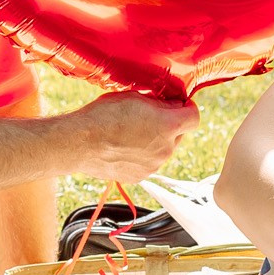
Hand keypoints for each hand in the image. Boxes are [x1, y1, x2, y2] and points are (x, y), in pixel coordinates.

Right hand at [66, 93, 198, 182]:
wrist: (79, 143)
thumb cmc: (104, 115)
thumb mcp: (135, 98)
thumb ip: (160, 103)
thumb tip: (172, 104)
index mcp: (168, 126)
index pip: (194, 117)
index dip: (188, 108)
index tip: (179, 104)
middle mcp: (166, 149)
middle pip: (180, 133)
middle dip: (170, 124)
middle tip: (149, 116)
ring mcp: (154, 165)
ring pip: (164, 149)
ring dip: (156, 140)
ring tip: (132, 132)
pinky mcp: (140, 176)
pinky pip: (150, 162)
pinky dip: (143, 154)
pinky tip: (125, 146)